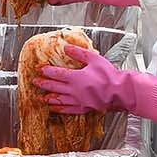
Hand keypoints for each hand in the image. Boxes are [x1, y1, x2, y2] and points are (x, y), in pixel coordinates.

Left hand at [31, 43, 156, 120]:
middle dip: (43, 84)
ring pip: (59, 100)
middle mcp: (75, 90)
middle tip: (35, 82)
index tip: (40, 69)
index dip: (47, 71)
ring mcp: (79, 101)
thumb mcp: (94, 59)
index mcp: (76, 78)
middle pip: (55, 87)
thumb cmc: (109, 75)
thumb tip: (66, 47)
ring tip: (40, 98)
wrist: (120, 91)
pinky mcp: (84, 108)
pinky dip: (59, 109)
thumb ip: (79, 53)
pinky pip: (68, 110)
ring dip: (49, 98)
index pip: (57, 74)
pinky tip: (54, 108)